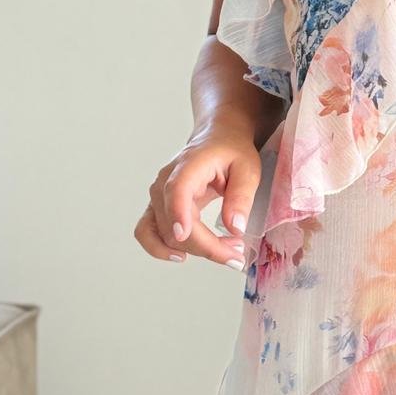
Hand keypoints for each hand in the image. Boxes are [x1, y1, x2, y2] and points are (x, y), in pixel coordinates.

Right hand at [133, 127, 260, 268]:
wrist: (217, 138)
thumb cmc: (232, 151)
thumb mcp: (248, 168)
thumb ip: (242, 196)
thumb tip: (235, 228)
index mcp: (188, 166)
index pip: (176, 191)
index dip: (178, 214)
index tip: (185, 234)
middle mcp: (164, 182)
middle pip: (174, 223)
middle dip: (207, 245)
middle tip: (239, 253)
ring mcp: (157, 196)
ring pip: (162, 234)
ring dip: (191, 250)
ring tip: (222, 253)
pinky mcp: (156, 208)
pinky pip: (147, 233)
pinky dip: (160, 248)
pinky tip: (183, 256)